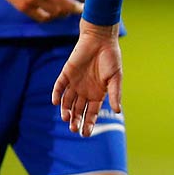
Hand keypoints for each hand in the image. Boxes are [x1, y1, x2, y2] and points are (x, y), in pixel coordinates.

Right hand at [0, 0, 86, 20]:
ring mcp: (32, 0)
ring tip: (66, 10)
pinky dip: (49, 17)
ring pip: (56, 14)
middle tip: (81, 9)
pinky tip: (52, 13)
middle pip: (68, 7)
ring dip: (63, 13)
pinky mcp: (23, 7)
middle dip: (78, 9)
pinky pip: (41, 18)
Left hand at [52, 21, 122, 135]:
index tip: (86, 134)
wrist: (100, 40)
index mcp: (98, 94)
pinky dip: (56, 94)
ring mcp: (74, 83)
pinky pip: (59, 87)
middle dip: (76, 120)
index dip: (89, 123)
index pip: (92, 113)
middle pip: (78, 110)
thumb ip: (115, 94)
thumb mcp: (116, 78)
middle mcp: (85, 91)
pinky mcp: (66, 74)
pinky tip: (55, 102)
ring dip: (66, 111)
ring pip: (67, 101)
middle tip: (74, 129)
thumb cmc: (111, 59)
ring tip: (66, 118)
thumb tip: (118, 111)